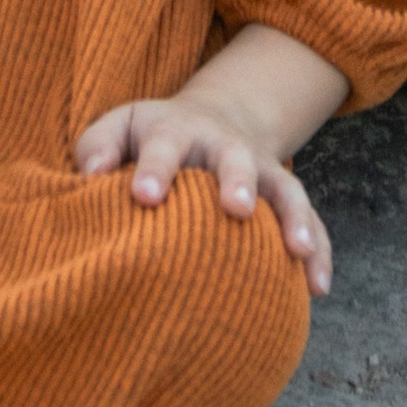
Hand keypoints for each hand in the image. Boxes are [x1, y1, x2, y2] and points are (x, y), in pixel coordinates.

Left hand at [73, 25, 345, 292]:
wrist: (214, 119)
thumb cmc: (151, 138)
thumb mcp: (121, 127)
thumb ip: (98, 147)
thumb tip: (88, 178)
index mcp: (176, 131)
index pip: (163, 145)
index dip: (154, 168)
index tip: (143, 196)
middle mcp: (223, 147)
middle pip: (233, 158)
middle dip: (235, 180)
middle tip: (234, 208)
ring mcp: (260, 170)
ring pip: (283, 188)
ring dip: (292, 216)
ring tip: (296, 250)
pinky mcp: (283, 196)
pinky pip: (311, 220)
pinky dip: (319, 249)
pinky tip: (317, 286)